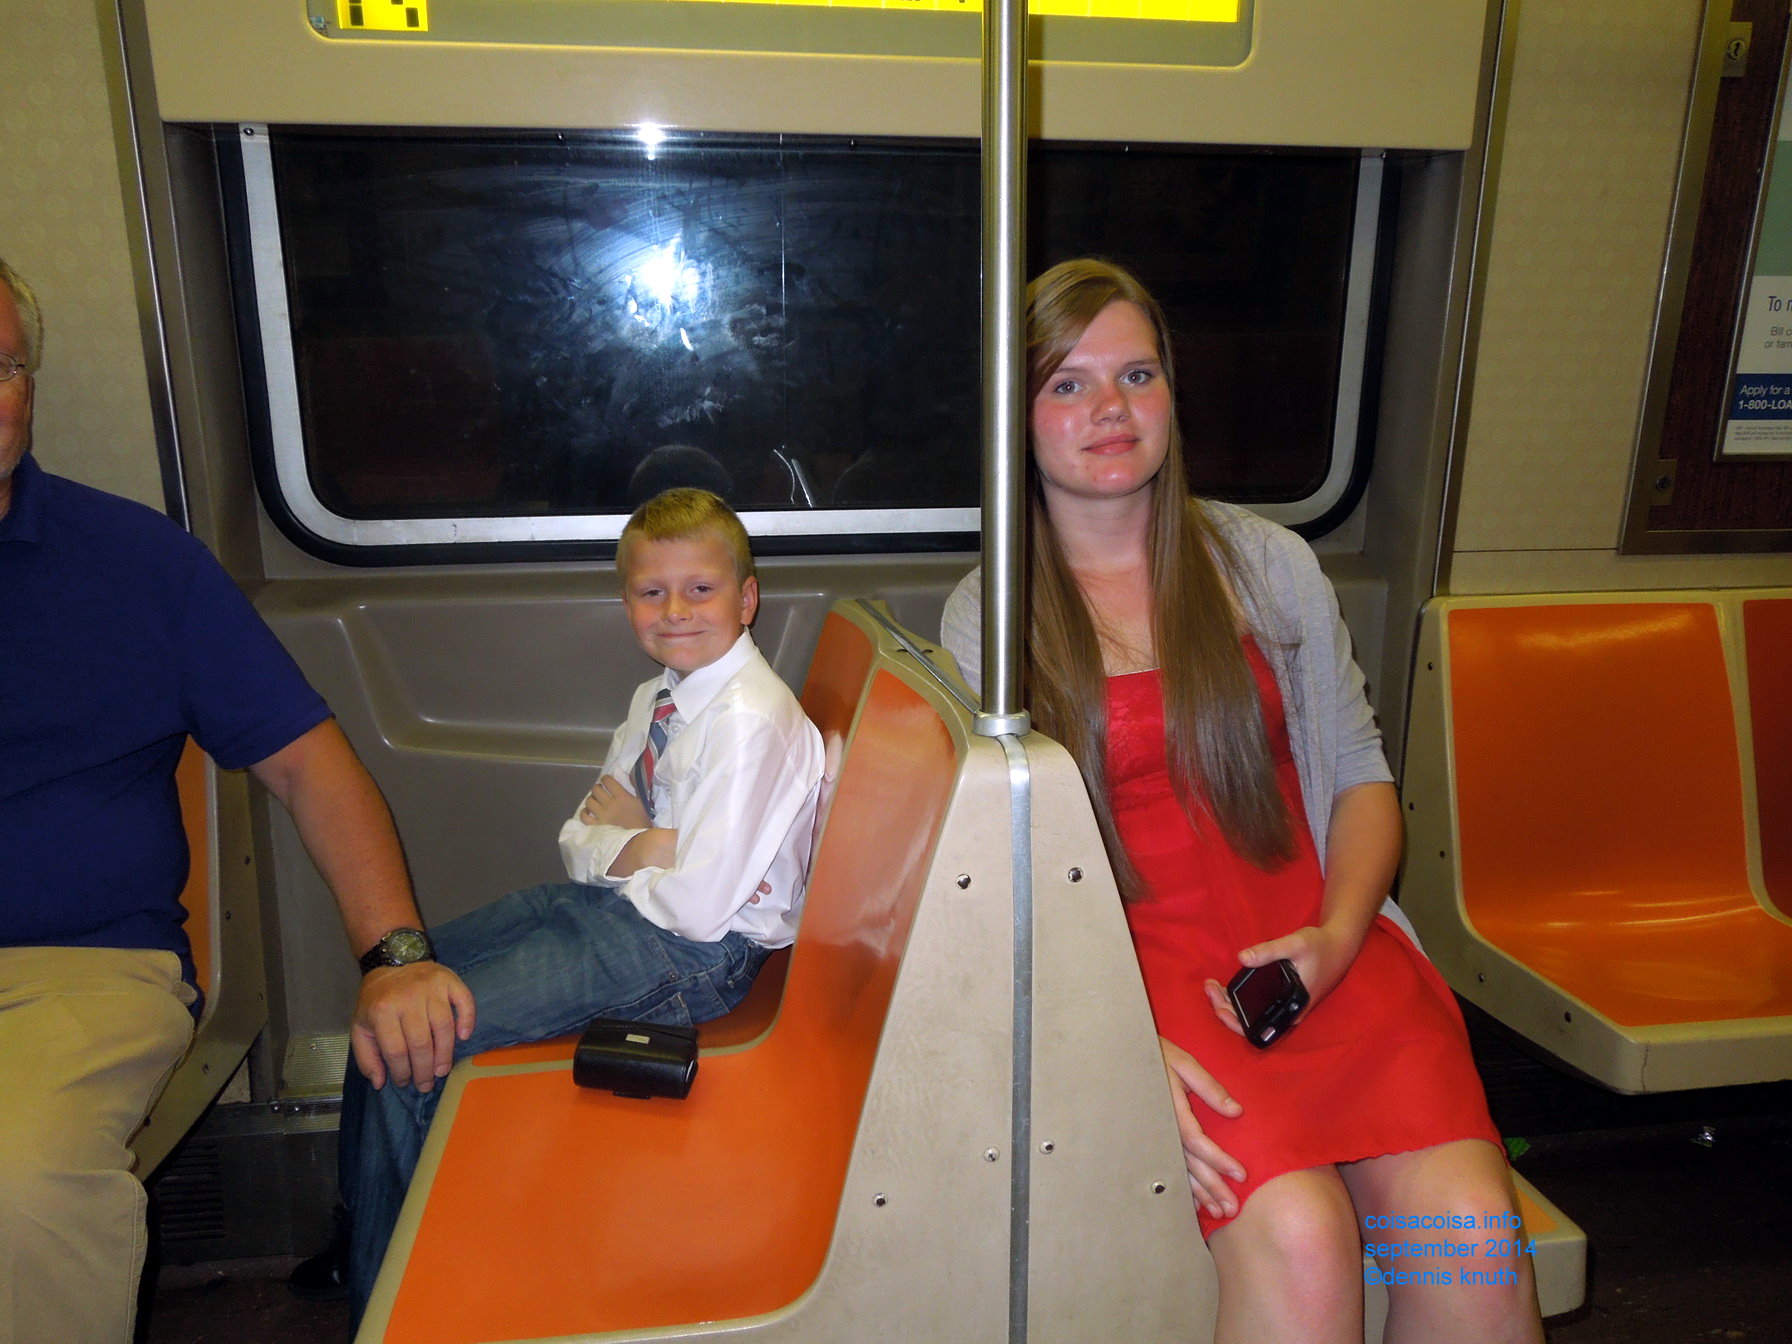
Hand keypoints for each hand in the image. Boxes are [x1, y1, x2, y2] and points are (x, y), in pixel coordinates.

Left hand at [352, 961, 475, 1091]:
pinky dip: (468, 1020)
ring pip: (443, 1027)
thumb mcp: (360, 1027)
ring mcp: (431, 988)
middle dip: (425, 1070)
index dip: (402, 1072)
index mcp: (382, 1011)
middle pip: (421, 1042)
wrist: (392, 961)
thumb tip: (380, 1083)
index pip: (396, 1051)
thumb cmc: (377, 1000)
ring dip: (445, 1054)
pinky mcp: (449, 980)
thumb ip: (367, 1057)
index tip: (405, 1082)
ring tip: (441, 1070)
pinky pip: (465, 1001)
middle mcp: (408, 998)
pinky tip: (463, 1037)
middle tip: (427, 1084)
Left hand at [578, 775, 649, 829]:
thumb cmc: (644, 823)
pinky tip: (588, 812)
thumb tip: (630, 778)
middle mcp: (610, 805)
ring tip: (595, 801)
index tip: (606, 780)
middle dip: (597, 788)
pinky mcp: (597, 827)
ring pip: (589, 801)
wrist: (640, 841)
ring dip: (591, 799)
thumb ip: (636, 790)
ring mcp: (602, 816)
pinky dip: (584, 813)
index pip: (608, 781)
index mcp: (623, 798)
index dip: (605, 779)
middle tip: (600, 790)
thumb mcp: (643, 803)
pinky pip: (584, 817)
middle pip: (596, 789)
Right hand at [1160, 1037, 1245, 1219]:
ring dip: (1198, 1192)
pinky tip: (1194, 1201)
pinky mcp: (1152, 1138)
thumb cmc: (1156, 1057)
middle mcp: (1162, 1128)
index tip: (1240, 1175)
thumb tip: (1235, 1111)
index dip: (1218, 1160)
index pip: (1196, 1141)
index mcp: (1171, 1109)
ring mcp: (1155, 1135)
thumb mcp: (1184, 1064)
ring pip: (1178, 1170)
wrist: (1122, 1057)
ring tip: (1218, 1212)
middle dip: (1211, 1187)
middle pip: (1189, 1164)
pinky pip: (1167, 1166)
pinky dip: (1182, 1185)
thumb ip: (1209, 1087)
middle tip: (1232, 1209)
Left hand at [1204, 922, 1357, 1037]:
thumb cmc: (1320, 946)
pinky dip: (1241, 1000)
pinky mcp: (1284, 1000)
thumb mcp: (1295, 944)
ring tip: (1213, 987)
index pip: (1258, 1027)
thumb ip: (1269, 951)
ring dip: (1231, 1004)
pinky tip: (1228, 988)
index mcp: (1291, 1008)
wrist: (1339, 946)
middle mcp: (1288, 1014)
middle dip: (1226, 1008)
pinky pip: (1259, 1007)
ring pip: (1253, 1015)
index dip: (1234, 1022)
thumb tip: (1242, 958)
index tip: (1217, 1006)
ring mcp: (1285, 1008)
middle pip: (1251, 1022)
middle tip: (1209, 987)